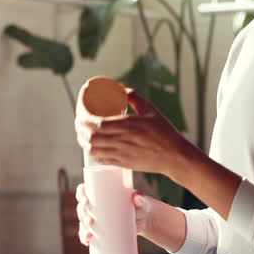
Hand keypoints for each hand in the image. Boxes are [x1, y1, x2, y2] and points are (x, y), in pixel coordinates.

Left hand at [75, 89, 194, 178]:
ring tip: (81, 131)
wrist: (174, 156)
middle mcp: (121, 141)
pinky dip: (92, 151)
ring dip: (83, 139)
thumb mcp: (151, 110)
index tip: (81, 107)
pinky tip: (91, 145)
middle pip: (90, 135)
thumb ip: (135, 98)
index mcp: (127, 126)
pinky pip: (100, 158)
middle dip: (79, 126)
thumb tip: (121, 89)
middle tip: (79, 118)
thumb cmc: (165, 132)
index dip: (83, 114)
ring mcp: (121, 154)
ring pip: (92, 149)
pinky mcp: (122, 164)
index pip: (95, 121)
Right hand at [76, 184, 153, 245]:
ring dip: (83, 228)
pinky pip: (88, 233)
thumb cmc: (141, 205)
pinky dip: (85, 237)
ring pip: (83, 222)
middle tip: (91, 221)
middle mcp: (95, 205)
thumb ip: (140, 197)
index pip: (84, 190)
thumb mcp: (141, 200)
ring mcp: (97, 218)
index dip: (80, 194)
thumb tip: (137, 198)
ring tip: (90, 234)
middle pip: (82, 208)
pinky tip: (86, 241)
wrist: (146, 220)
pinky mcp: (101, 230)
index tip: (85, 201)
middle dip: (82, 215)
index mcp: (101, 193)